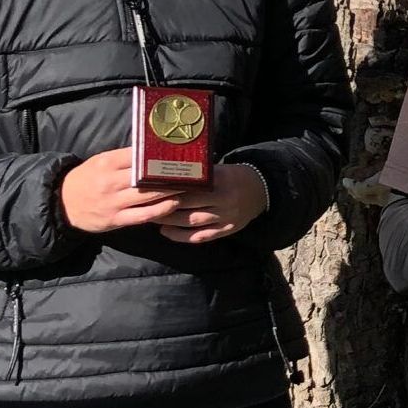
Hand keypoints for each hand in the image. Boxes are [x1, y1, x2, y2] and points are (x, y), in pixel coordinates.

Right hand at [61, 148, 182, 233]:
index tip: (179, 156)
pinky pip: (142, 216)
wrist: (62, 203)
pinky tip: (173, 205)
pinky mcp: (115, 220)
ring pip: (148, 197)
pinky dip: (160, 211)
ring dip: (171, 193)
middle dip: (171, 176)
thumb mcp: (100, 162)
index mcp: (107, 163)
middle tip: (192, 173)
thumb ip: (124, 157)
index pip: (139, 157)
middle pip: (147, 177)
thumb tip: (153, 150)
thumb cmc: (87, 179)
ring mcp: (113, 202)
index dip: (160, 157)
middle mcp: (110, 182)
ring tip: (188, 188)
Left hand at [155, 162, 270, 243]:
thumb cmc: (233, 177)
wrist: (261, 189)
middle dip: (165, 206)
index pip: (188, 186)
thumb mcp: (218, 170)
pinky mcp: (229, 229)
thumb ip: (196, 175)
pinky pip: (203, 236)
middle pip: (188, 204)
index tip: (149, 190)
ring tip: (153, 220)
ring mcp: (227, 216)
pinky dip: (184, 236)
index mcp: (219, 181)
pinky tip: (168, 234)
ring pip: (193, 221)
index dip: (167, 190)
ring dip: (171, 222)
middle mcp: (223, 199)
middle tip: (145, 206)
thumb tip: (164, 175)